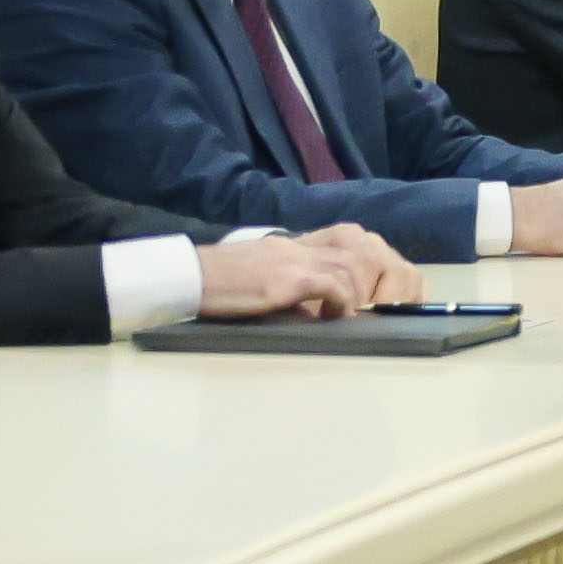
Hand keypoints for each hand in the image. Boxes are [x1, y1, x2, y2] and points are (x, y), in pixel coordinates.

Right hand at [200, 225, 409, 319]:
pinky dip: (339, 303)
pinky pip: (330, 285)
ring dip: (356, 296)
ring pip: (350, 268)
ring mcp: (293, 261)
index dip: (364, 269)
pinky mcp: (285, 279)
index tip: (368, 293)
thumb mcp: (265, 278)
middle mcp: (299, 247)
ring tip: (349, 316)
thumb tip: (319, 312)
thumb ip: (294, 286)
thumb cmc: (222, 284)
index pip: (346, 245)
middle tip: (368, 308)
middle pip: (358, 254)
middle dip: (371, 283)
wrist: (191, 276)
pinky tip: (332, 318)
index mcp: (295, 245)